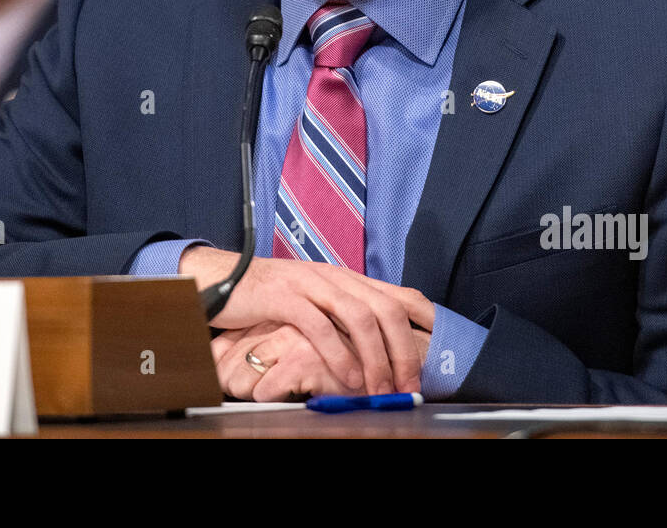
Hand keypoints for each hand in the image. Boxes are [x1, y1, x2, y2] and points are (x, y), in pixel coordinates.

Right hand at [181, 246, 434, 394]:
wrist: (220, 280)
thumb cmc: (268, 299)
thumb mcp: (313, 304)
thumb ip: (342, 320)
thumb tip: (375, 352)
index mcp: (346, 278)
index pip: (399, 293)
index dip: (427, 318)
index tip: (446, 346)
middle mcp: (335, 276)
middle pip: (386, 309)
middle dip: (404, 351)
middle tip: (410, 386)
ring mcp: (311, 284)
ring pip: (359, 317)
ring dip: (376, 358)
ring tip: (382, 389)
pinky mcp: (285, 297)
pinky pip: (320, 327)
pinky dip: (338, 355)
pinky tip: (347, 378)